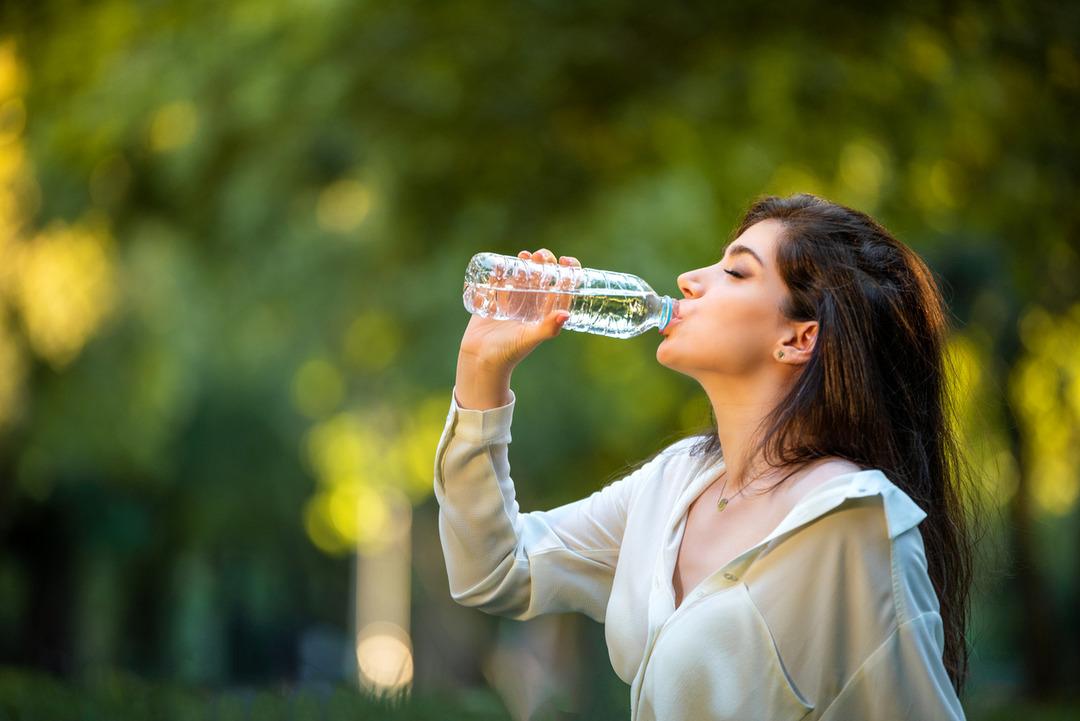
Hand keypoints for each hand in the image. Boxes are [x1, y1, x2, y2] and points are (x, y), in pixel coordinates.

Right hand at [459, 248, 581, 370]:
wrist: (481, 359)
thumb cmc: (509, 352)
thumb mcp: (529, 338)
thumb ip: (547, 328)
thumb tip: (566, 314)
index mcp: (545, 313)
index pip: (562, 289)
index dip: (567, 272)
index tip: (565, 261)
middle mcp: (532, 306)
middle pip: (543, 277)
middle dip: (544, 262)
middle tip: (540, 256)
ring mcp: (514, 302)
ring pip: (523, 276)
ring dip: (526, 263)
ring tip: (524, 255)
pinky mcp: (495, 300)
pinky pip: (501, 280)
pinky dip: (503, 270)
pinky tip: (503, 263)